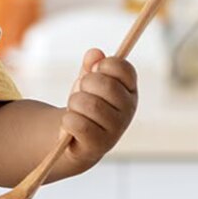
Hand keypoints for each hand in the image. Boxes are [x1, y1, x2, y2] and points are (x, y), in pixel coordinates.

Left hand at [62, 48, 137, 169]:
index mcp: (129, 90)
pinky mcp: (99, 144)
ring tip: (76, 110)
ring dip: (74, 103)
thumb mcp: (86, 80)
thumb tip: (95, 53)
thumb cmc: (84, 103)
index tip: (93, 71)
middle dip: (85, 84)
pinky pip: (78, 124)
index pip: (123, 68)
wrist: (73, 136)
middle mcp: (128, 110)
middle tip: (82, 93)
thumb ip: (90, 65)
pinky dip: (68, 121)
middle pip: (104, 84)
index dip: (104, 65)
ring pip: (89, 104)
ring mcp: (116, 129)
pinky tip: (71, 125)